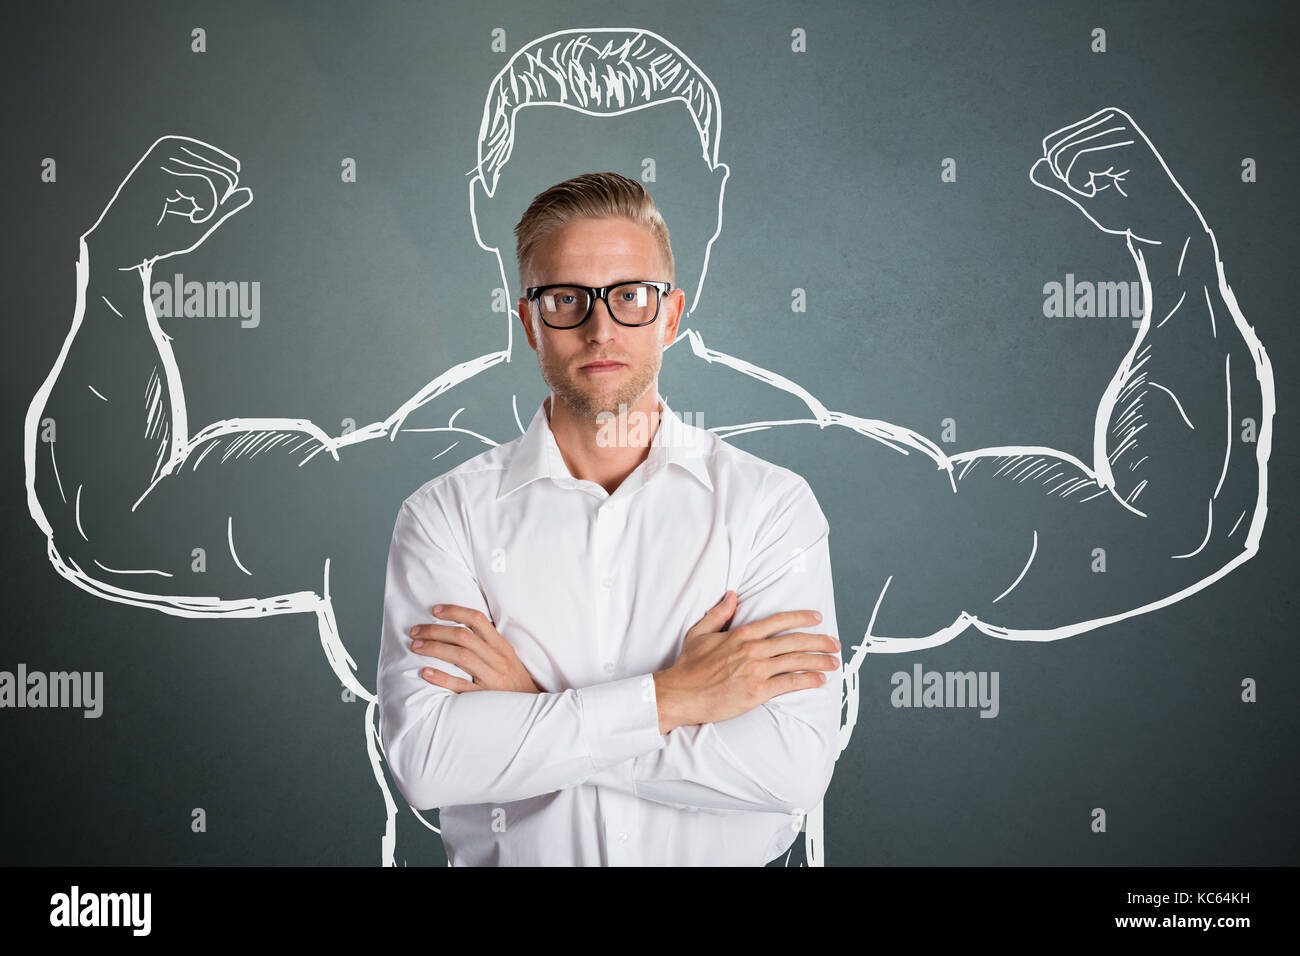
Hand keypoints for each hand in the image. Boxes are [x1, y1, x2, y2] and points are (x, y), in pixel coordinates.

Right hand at [83, 135, 253, 269]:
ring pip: (219, 179)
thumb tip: (247, 191)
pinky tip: (188, 217)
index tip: (201, 209)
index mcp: (178, 153)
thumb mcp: (201, 220)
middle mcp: (170, 147)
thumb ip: (224, 206)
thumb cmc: (160, 235)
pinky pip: (206, 186)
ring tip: (188, 216)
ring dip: (210, 207)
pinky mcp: (162, 169)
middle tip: (194, 215)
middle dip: (218, 202)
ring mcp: (165, 156)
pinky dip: (205, 209)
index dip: (223, 194)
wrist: (126, 248)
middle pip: (227, 173)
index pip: (226, 166)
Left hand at [410, 604, 541, 693]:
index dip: (455, 611)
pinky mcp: (486, 698)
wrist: (532, 711)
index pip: (478, 620)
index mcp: (502, 647)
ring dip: (435, 649)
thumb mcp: (508, 659)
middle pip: (463, 636)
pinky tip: (426, 673)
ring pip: (461, 656)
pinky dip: (442, 677)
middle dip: (435, 630)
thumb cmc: (515, 683)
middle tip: (415, 631)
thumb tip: (461, 629)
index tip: (435, 610)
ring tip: (416, 647)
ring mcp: (493, 678)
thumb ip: (489, 645)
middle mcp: (499, 659)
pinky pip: (462, 685)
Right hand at [652, 590, 839, 734]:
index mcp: (740, 634)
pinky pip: (789, 683)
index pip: (778, 621)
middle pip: (794, 641)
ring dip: (819, 660)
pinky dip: (807, 680)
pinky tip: (819, 679)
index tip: (817, 617)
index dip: (801, 618)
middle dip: (819, 641)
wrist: (680, 694)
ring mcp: (756, 670)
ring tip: (833, 662)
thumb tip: (732, 595)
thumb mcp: (700, 632)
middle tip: (835, 643)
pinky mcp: (757, 691)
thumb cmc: (688, 666)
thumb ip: (719, 613)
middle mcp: (752, 649)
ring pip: (796, 661)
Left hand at [1029, 107, 1203, 246]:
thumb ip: (1059, 179)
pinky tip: (1108, 187)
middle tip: (1097, 189)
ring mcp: (1120, 129)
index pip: (1053, 144)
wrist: (1158, 224)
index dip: (1061, 174)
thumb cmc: (1125, 208)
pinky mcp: (1124, 142)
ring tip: (1105, 187)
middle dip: (1066, 178)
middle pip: (1055, 149)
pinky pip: (1077, 161)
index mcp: (1104, 124)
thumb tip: (1035, 166)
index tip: (1089, 184)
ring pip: (1064, 155)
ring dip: (1076, 182)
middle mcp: (1113, 119)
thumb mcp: (1082, 191)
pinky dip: (1082, 183)